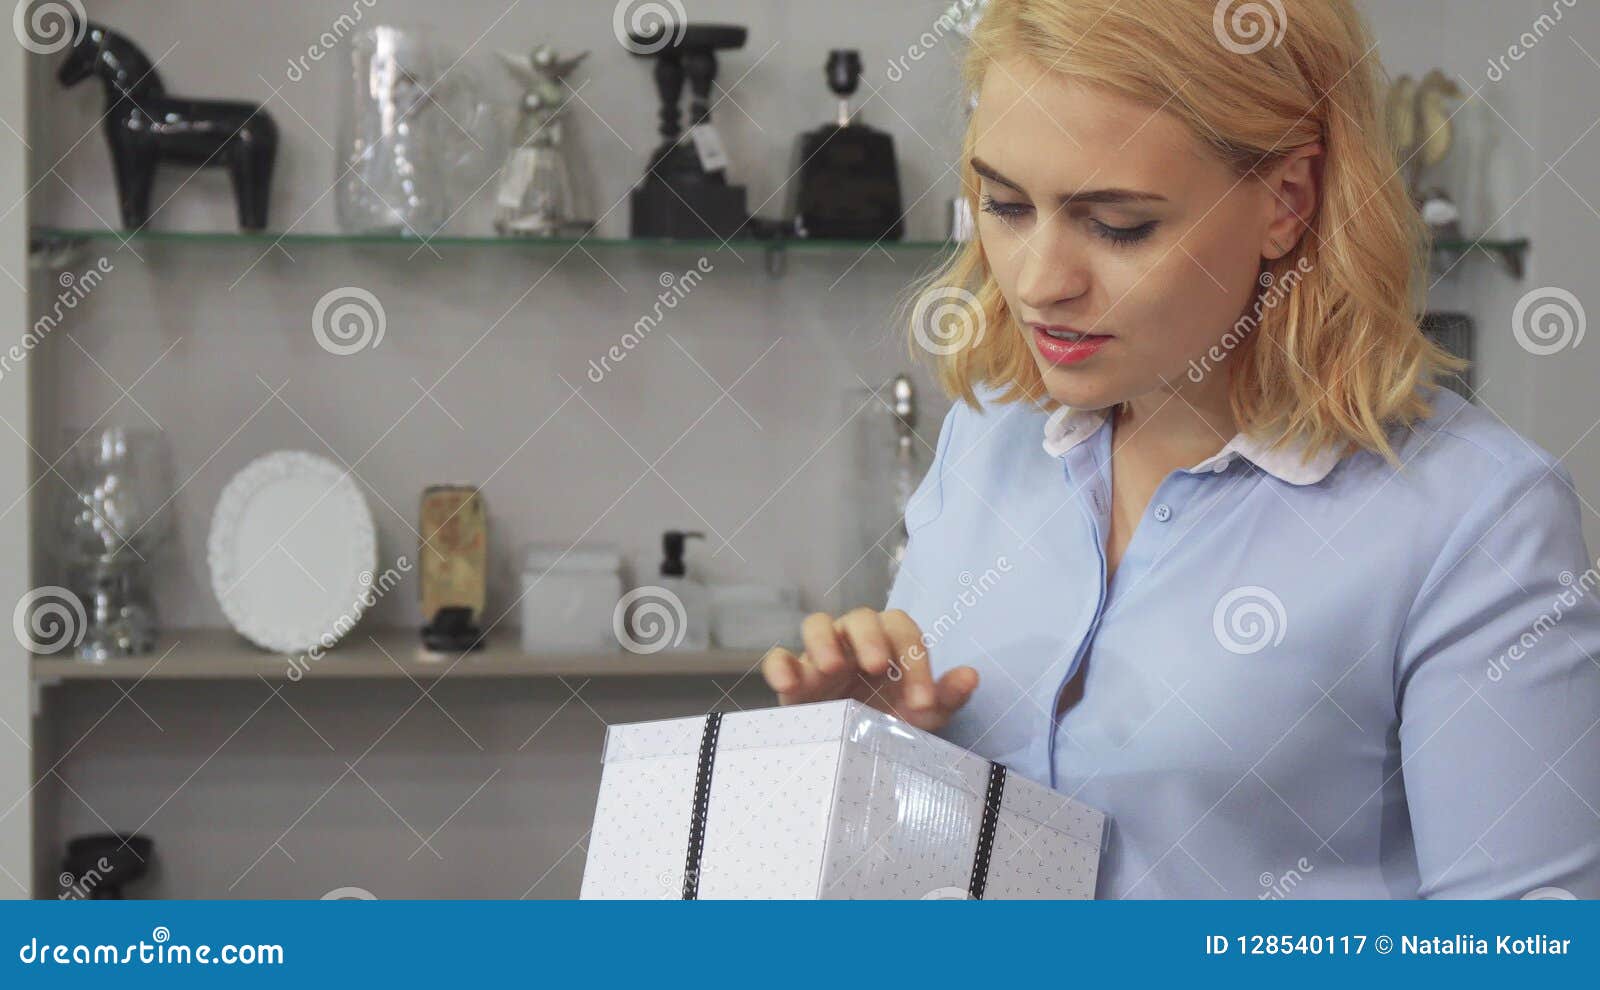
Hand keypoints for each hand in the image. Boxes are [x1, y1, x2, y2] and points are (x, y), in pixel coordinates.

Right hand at [760, 608, 978, 731]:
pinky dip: (780, 665)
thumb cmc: (890, 724)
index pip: (903, 630)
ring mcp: (821, 656)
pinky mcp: (793, 678)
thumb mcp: (922, 718)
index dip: (915, 660)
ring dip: (824, 640)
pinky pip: (779, 657)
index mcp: (890, 643)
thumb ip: (947, 696)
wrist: (854, 754)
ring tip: (832, 668)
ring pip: (817, 624)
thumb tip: (971, 675)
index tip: (922, 701)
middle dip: (870, 638)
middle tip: (877, 667)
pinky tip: (789, 685)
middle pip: (861, 616)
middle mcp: (855, 641)